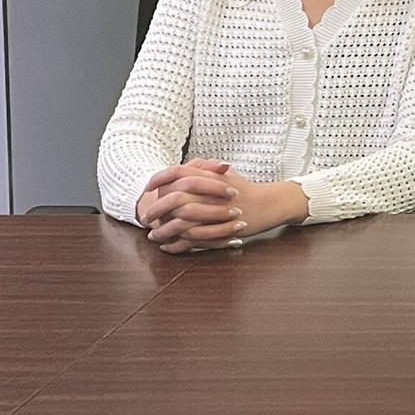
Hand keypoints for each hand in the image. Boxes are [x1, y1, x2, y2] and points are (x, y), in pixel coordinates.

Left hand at [143, 165, 308, 254]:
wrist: (268, 204)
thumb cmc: (245, 189)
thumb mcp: (225, 173)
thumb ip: (203, 168)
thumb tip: (180, 168)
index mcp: (210, 176)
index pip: (178, 173)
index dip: (159, 179)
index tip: (147, 188)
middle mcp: (210, 193)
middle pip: (174, 199)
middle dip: (156, 210)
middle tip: (146, 217)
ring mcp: (214, 213)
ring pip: (180, 223)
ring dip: (163, 231)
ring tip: (153, 235)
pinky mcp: (218, 231)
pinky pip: (191, 240)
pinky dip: (177, 245)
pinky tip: (168, 246)